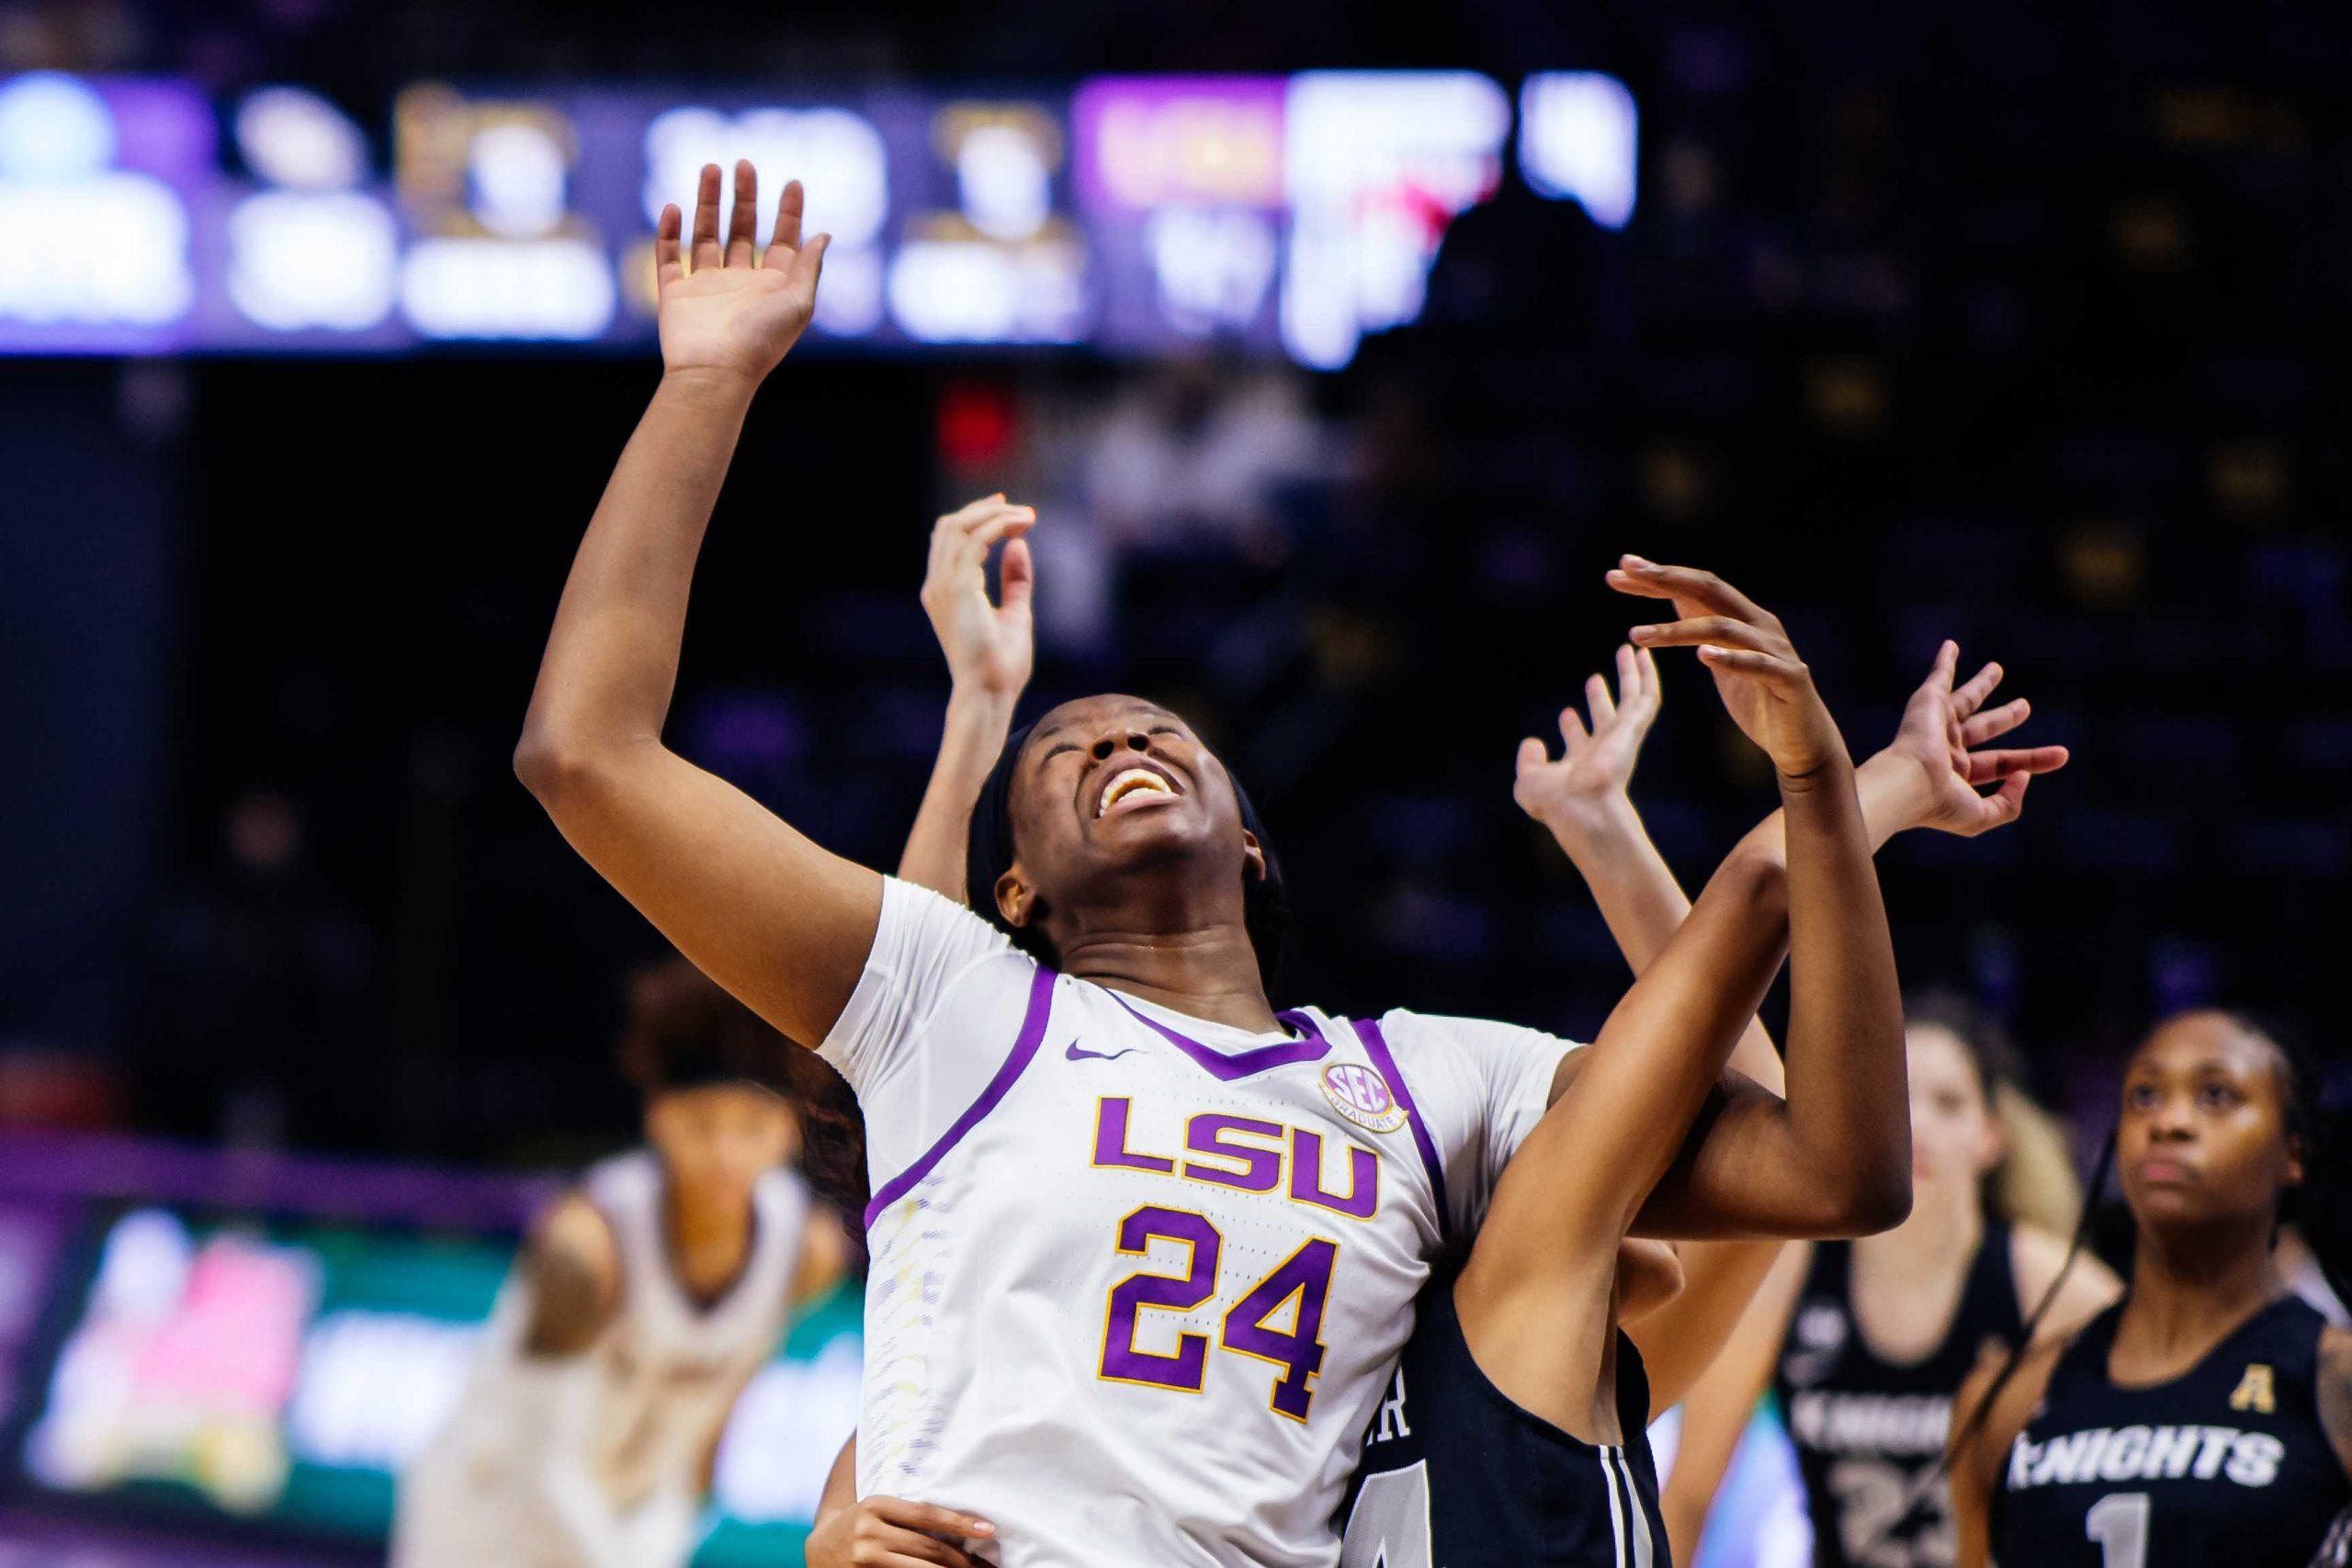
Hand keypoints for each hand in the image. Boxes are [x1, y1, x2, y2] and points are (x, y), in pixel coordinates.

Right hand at [655, 161, 829, 384]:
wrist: (715, 373)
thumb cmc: (761, 342)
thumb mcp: (798, 303)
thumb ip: (809, 267)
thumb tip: (824, 234)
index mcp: (772, 287)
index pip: (782, 241)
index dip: (789, 212)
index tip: (792, 182)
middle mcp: (740, 284)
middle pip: (743, 230)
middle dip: (745, 197)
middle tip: (744, 163)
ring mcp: (706, 288)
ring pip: (706, 235)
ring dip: (709, 202)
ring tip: (711, 168)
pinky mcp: (676, 294)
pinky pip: (669, 256)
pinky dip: (669, 231)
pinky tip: (674, 206)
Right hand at [804, 1494, 993, 1567]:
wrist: (819, 1548)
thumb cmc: (859, 1524)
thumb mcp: (878, 1510)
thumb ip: (909, 1517)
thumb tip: (962, 1528)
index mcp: (875, 1505)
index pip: (927, 1514)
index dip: (961, 1522)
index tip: (989, 1530)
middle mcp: (868, 1531)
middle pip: (929, 1548)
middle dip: (963, 1559)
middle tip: (988, 1565)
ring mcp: (864, 1558)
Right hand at [921, 496, 1035, 699]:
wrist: (990, 692)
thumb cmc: (1001, 664)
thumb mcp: (1014, 613)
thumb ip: (1015, 580)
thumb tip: (1018, 545)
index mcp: (943, 592)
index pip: (949, 540)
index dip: (977, 519)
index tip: (1009, 513)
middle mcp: (937, 585)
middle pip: (949, 526)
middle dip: (983, 510)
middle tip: (1019, 510)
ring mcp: (943, 586)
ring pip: (958, 527)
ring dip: (994, 515)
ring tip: (1027, 517)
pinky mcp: (958, 588)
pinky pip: (975, 541)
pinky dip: (998, 527)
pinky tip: (1020, 528)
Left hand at [1513, 643, 1660, 839]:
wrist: (1583, 808)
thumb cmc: (1556, 802)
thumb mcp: (1529, 781)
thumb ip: (1529, 761)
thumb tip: (1532, 743)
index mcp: (1579, 764)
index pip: (1578, 741)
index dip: (1571, 728)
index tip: (1566, 713)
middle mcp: (1602, 750)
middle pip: (1604, 718)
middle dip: (1599, 699)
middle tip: (1594, 679)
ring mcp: (1620, 738)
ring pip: (1632, 700)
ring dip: (1630, 676)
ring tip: (1629, 651)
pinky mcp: (1633, 729)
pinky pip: (1646, 697)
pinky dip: (1646, 675)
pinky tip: (1644, 656)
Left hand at [1610, 555, 1845, 780]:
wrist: (1802, 742)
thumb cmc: (1758, 699)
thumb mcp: (1720, 659)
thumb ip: (1701, 626)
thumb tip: (1673, 596)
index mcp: (1743, 617)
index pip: (1697, 586)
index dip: (1659, 576)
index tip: (1620, 567)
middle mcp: (1760, 624)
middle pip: (1710, 590)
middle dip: (1666, 579)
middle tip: (1627, 572)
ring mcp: (1776, 650)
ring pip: (1723, 628)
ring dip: (1677, 629)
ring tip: (1637, 634)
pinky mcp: (1789, 679)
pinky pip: (1756, 664)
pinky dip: (1729, 659)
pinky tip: (1702, 656)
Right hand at [1877, 640, 2069, 835]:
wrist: (1907, 784)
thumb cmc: (1941, 803)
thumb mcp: (1982, 816)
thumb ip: (2008, 803)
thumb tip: (2023, 775)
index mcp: (1956, 776)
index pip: (2001, 764)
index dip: (2034, 759)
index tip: (2062, 754)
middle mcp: (1946, 750)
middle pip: (1984, 728)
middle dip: (2006, 717)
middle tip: (2026, 706)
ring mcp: (1937, 725)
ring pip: (1965, 700)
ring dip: (1981, 684)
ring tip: (1997, 669)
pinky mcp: (1927, 704)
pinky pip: (1939, 678)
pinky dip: (1944, 662)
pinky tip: (1951, 646)